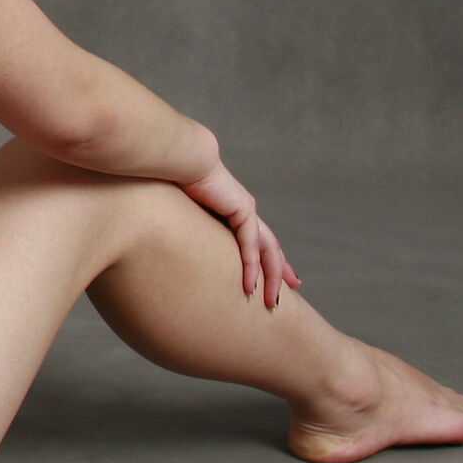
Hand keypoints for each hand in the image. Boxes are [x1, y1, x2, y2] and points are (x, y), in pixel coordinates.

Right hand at [180, 155, 300, 308]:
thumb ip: (188, 227)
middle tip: (291, 292)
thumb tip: (171, 242)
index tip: (278, 276)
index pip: (258, 241)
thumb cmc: (176, 181)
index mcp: (234, 211)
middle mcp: (246, 212)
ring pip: (267, 252)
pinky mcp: (242, 211)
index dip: (267, 260)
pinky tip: (250, 286)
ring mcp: (247, 211)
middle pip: (271, 249)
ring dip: (271, 279)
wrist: (183, 159)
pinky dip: (251, 267)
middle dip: (281, 272)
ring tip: (271, 303)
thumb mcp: (186, 213)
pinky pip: (250, 246)